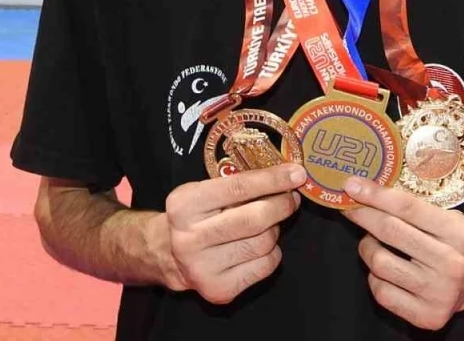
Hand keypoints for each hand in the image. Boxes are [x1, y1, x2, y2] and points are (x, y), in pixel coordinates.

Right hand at [159, 162, 304, 303]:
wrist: (167, 255)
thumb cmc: (194, 216)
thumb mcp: (203, 191)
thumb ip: (237, 183)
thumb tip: (284, 176)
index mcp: (184, 205)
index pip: (239, 187)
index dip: (273, 179)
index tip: (296, 173)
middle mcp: (190, 238)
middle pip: (255, 218)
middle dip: (282, 205)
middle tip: (291, 198)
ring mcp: (203, 268)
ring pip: (264, 243)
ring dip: (274, 230)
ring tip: (267, 224)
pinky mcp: (218, 290)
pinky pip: (265, 266)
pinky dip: (271, 253)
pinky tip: (258, 247)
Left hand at [344, 177, 463, 329]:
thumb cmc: (453, 240)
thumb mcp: (445, 216)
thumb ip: (412, 206)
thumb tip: (365, 190)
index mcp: (458, 233)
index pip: (407, 207)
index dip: (375, 195)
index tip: (352, 185)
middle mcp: (452, 264)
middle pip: (390, 231)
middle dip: (363, 215)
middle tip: (349, 207)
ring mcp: (440, 293)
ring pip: (380, 263)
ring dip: (368, 248)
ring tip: (373, 243)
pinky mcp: (428, 316)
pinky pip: (381, 292)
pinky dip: (375, 277)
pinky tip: (385, 270)